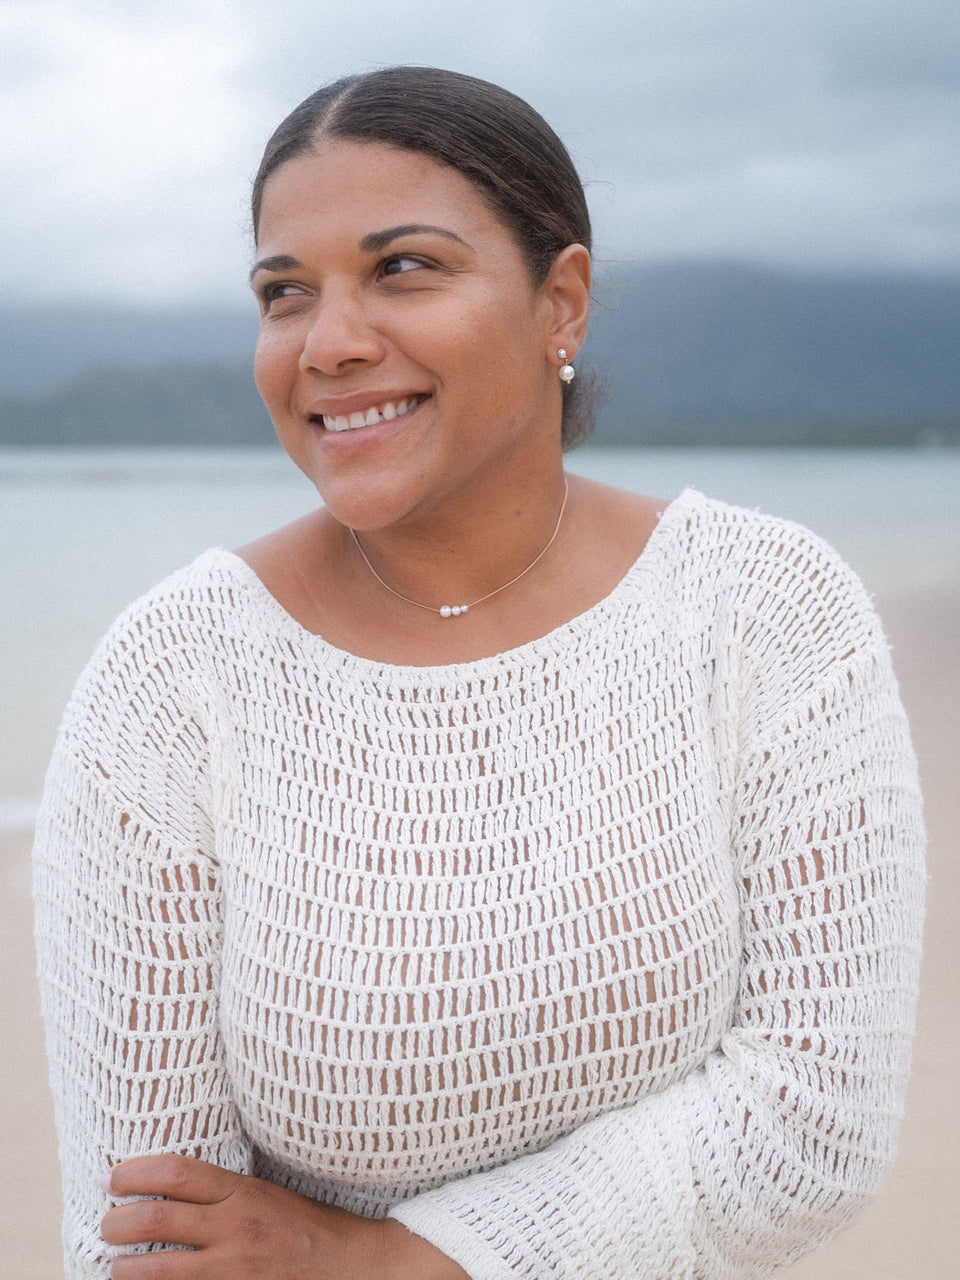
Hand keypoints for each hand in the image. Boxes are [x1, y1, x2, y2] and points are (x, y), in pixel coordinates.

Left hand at [101, 1154, 470, 1279]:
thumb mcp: (264, 1193)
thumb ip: (221, 1190)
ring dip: (122, 1268)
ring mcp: (230, 1271)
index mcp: (242, 1192)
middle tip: (109, 1223)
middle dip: (116, 1222)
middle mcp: (233, 1229)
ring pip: (153, 1271)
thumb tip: (167, 1184)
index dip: (134, 1171)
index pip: (176, 1172)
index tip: (113, 1176)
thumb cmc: (304, 1227)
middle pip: (154, 1219)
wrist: (349, 1266)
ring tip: (117, 1264)